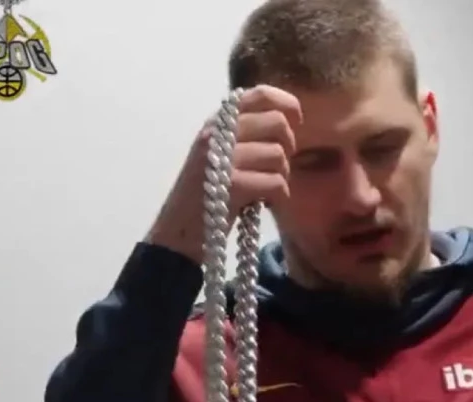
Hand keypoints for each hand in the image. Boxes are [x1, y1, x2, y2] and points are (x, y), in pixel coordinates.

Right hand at [148, 84, 302, 263]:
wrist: (177, 235)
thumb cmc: (207, 197)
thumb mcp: (222, 156)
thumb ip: (247, 137)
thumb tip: (288, 125)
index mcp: (217, 123)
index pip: (259, 94)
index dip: (288, 105)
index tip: (295, 125)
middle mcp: (216, 132)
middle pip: (277, 122)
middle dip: (288, 147)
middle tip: (277, 168)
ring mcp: (222, 157)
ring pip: (279, 154)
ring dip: (282, 177)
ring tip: (266, 190)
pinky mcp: (230, 185)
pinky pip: (276, 182)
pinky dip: (279, 196)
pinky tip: (266, 203)